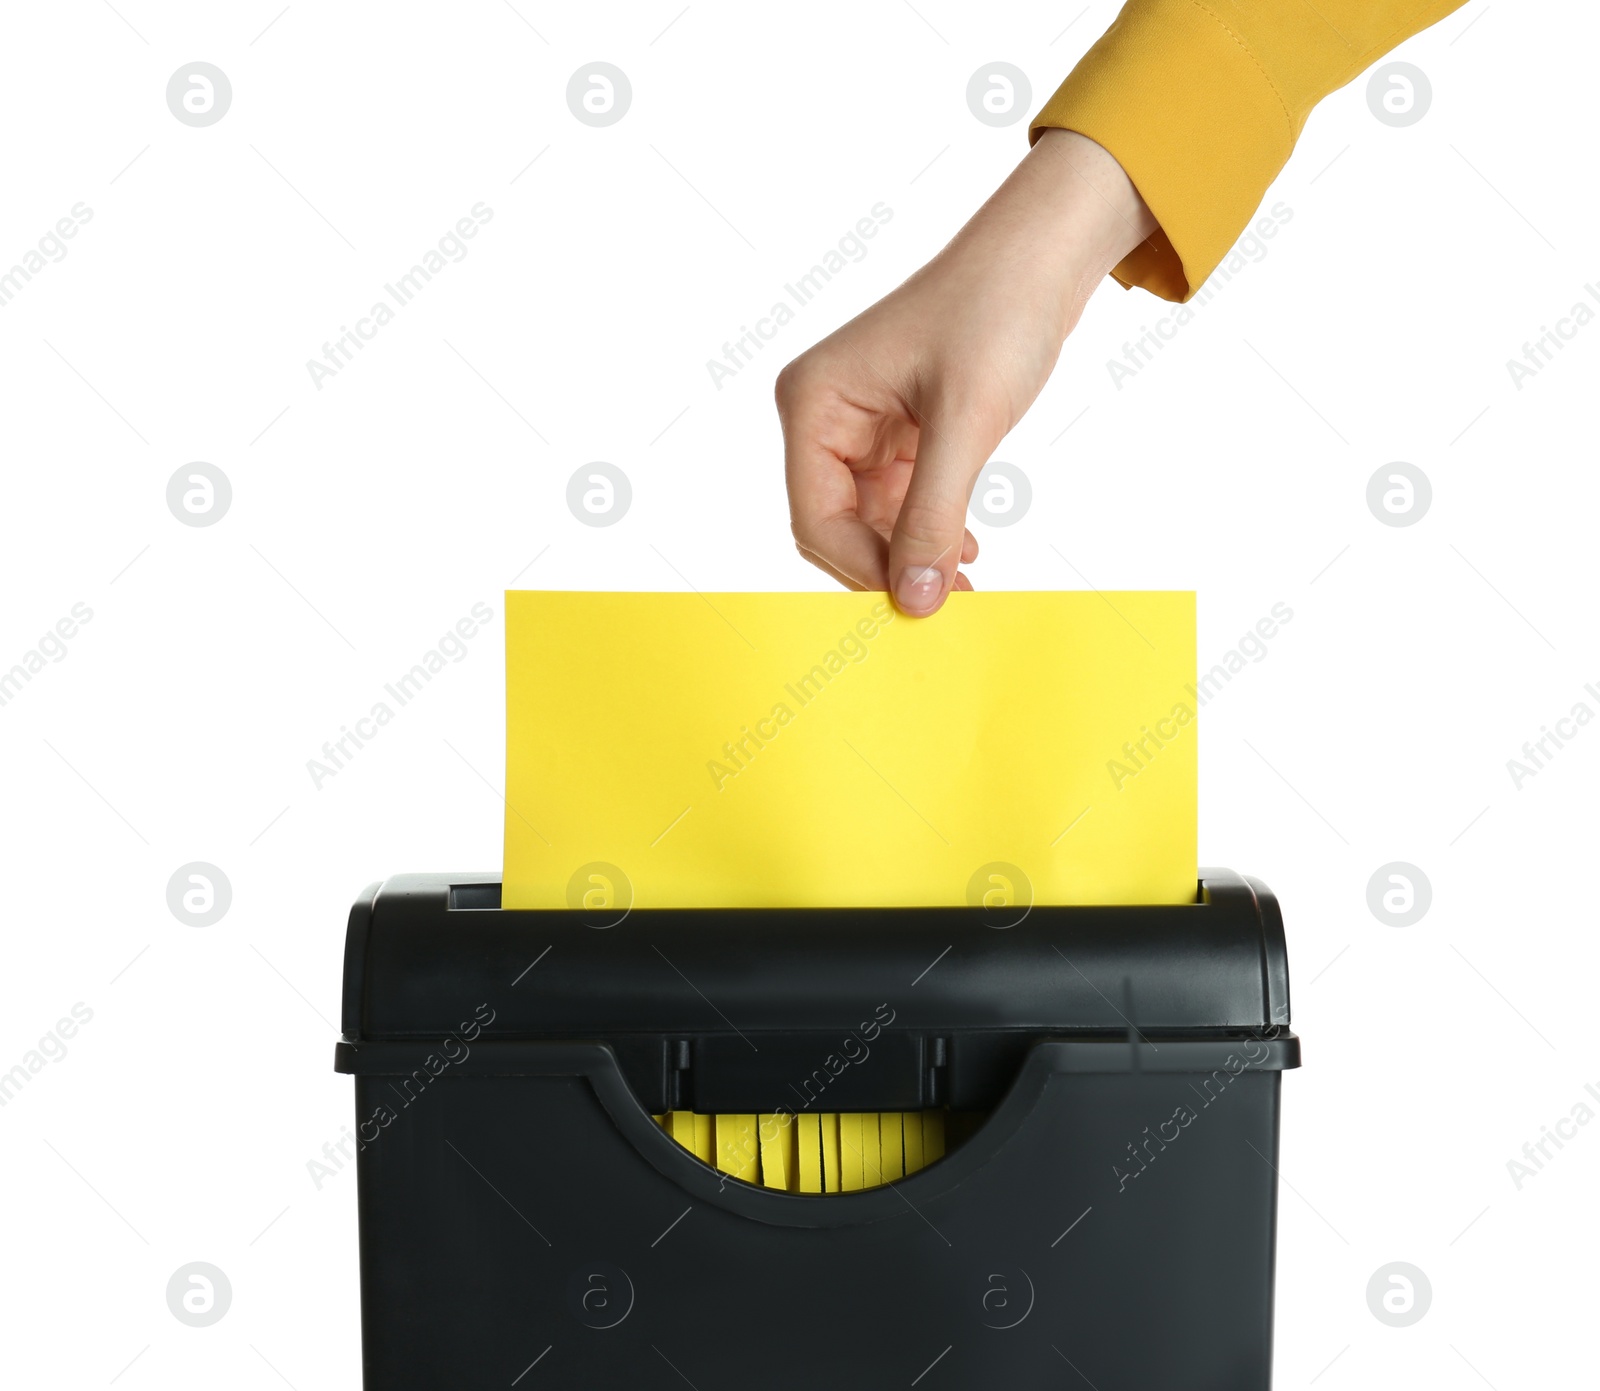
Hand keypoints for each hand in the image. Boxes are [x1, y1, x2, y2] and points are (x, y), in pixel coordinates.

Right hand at [775, 128, 1157, 614]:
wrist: (1043, 256)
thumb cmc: (997, 311)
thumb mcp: (966, 422)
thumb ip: (933, 516)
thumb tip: (916, 600)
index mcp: (813, 401)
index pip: (815, 517)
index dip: (863, 567)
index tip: (921, 601)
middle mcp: (823, 415)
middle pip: (834, 526)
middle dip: (886, 565)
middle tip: (946, 601)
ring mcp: (857, 427)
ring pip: (867, 522)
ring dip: (910, 554)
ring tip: (964, 578)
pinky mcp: (895, 434)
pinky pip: (896, 503)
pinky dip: (927, 530)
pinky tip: (965, 548)